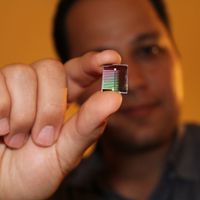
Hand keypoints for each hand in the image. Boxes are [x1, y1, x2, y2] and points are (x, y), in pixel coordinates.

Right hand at [0, 50, 121, 198]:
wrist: (1, 186)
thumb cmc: (34, 172)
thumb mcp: (66, 153)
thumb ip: (88, 126)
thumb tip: (115, 97)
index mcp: (62, 101)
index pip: (79, 72)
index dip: (93, 63)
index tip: (112, 57)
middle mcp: (39, 89)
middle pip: (51, 68)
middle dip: (50, 106)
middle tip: (43, 139)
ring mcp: (14, 88)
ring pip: (23, 74)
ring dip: (24, 115)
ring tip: (17, 140)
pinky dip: (2, 111)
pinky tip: (0, 130)